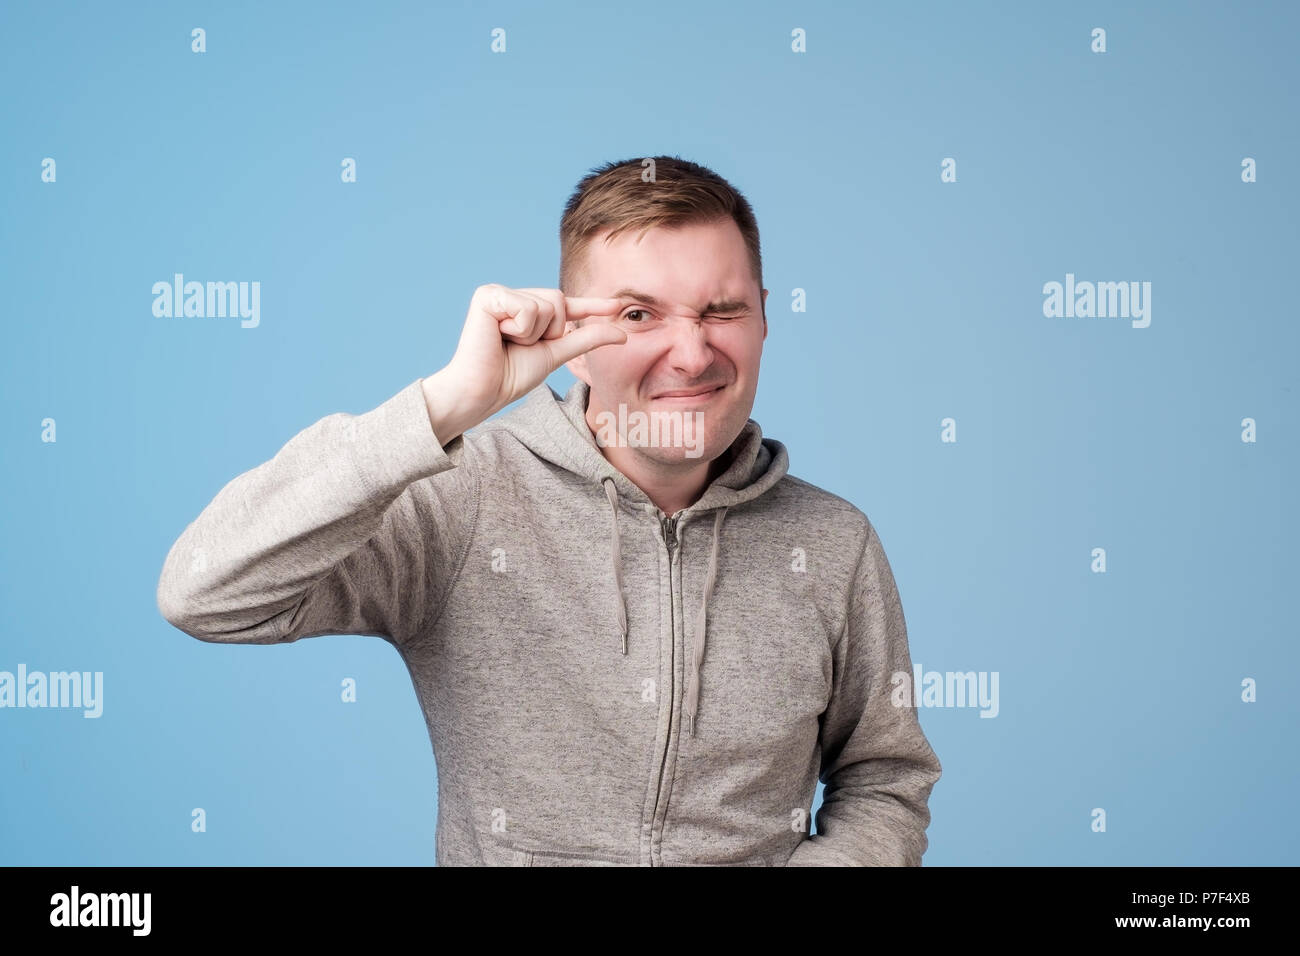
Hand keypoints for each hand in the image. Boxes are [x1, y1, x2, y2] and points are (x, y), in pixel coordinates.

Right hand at [422, 284, 625, 442]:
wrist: (482, 392)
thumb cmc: (510, 376)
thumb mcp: (555, 354)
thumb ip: (585, 339)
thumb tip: (622, 334)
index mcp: (526, 309)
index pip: (566, 305)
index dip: (591, 305)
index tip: (617, 306)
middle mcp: (512, 295)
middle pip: (559, 300)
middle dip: (549, 331)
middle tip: (520, 346)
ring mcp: (499, 293)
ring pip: (547, 304)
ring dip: (534, 333)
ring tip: (507, 342)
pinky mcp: (487, 295)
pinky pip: (528, 307)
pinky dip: (520, 329)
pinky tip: (498, 335)